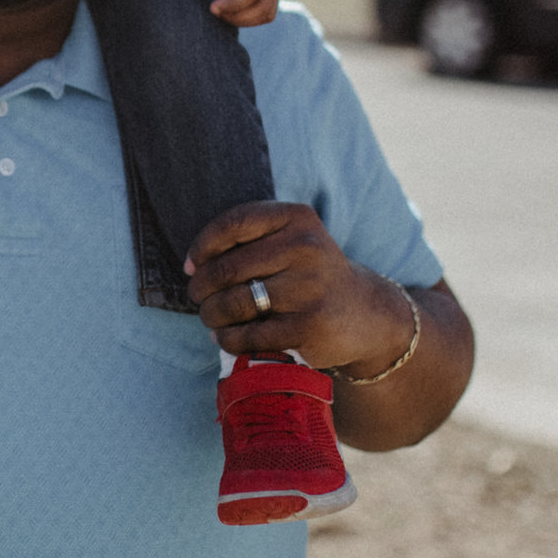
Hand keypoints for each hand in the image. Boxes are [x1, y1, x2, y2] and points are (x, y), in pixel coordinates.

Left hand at [184, 201, 414, 377]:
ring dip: (211, 314)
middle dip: (202, 288)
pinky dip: (228, 339)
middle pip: (227, 268)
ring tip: (210, 318)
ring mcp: (309, 287)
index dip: (202, 246)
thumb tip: (193, 266)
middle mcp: (307, 247)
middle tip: (199, 298)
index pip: (233, 223)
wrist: (366, 314)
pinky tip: (226, 338)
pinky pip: (249, 334)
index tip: (191, 265)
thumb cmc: (310, 275)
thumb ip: (248, 241)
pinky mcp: (309, 326)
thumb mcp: (291, 241)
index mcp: (298, 218)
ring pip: (234, 303)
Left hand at [187, 0, 281, 25]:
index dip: (233, 4)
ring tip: (221, 13)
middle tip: (214, 12)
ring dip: (246, 20)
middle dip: (239, 17)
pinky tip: (231, 10)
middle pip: (265, 7)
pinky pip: (268, 9)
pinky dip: (251, 16)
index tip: (212, 7)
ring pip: (269, 13)